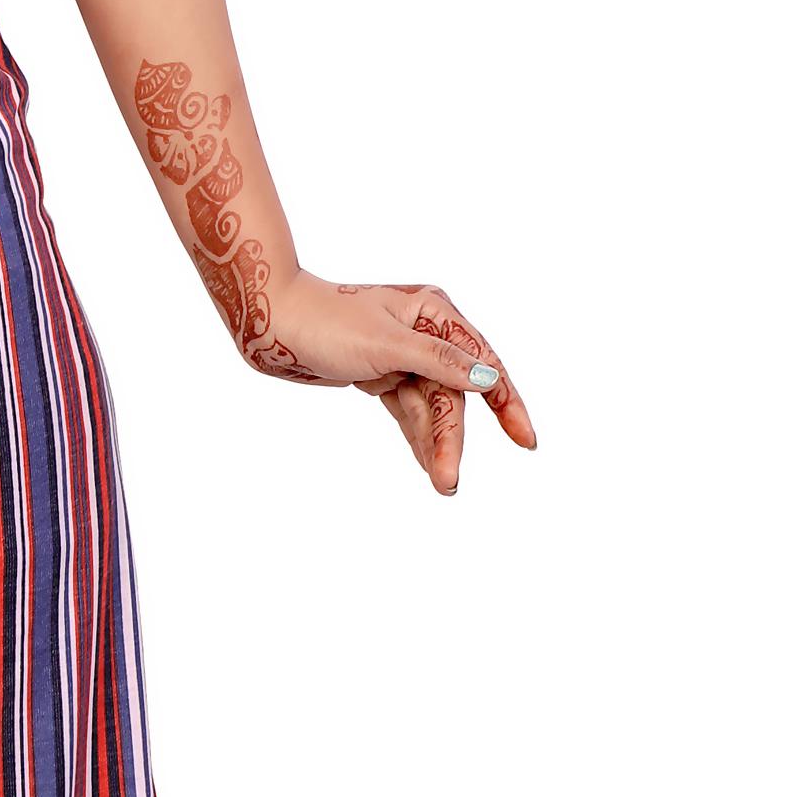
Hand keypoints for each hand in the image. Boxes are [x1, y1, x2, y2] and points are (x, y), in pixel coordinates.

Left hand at [254, 270, 538, 496]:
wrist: (270, 324)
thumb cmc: (324, 321)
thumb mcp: (386, 343)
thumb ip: (440, 361)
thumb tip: (489, 379)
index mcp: (434, 312)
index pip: (483, 364)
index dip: (508, 404)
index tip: (526, 441)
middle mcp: (424, 332)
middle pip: (454, 395)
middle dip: (453, 438)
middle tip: (449, 482)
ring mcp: (403, 355)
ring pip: (431, 408)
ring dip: (436, 444)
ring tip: (443, 484)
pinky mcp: (381, 374)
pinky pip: (409, 410)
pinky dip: (417, 436)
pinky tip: (428, 465)